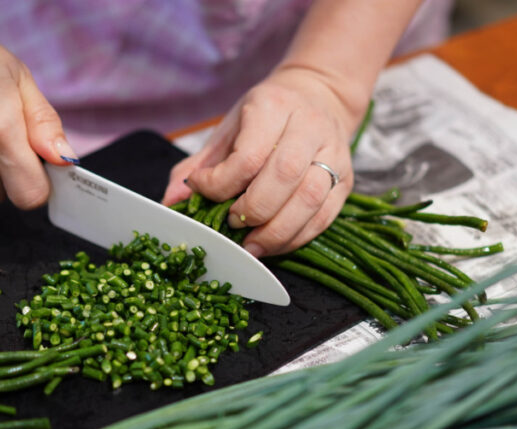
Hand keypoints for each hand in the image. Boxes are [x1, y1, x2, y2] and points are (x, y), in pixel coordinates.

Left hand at [163, 66, 358, 257]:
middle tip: (231, 223)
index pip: (249, 155)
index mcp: (273, 107)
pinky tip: (273, 244)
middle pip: (283, 177)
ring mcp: (333, 154)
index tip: (202, 190)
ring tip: (251, 244)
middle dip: (252, 210)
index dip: (220, 183)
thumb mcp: (228, 130)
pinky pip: (324, 216)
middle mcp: (309, 126)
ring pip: (309, 199)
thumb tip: (170, 201)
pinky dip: (296, 237)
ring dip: (276, 231)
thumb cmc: (265, 117)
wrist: (316, 97)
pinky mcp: (346, 180)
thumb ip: (198, 166)